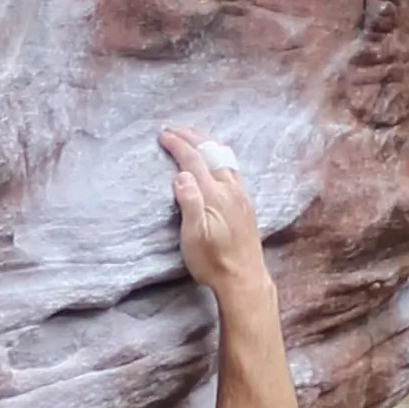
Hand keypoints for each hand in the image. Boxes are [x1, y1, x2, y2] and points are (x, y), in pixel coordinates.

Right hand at [160, 122, 265, 295]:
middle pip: (211, 153)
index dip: (177, 145)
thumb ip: (189, 203)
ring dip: (207, 142)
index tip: (162, 135)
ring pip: (224, 158)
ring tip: (193, 135)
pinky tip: (216, 159)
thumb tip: (181, 174)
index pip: (193, 160)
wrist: (244, 279)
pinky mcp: (245, 203)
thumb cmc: (213, 262)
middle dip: (191, 137)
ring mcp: (240, 195)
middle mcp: (230, 190)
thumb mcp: (194, 236)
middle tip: (173, 128)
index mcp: (215, 195)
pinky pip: (232, 168)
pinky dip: (219, 155)